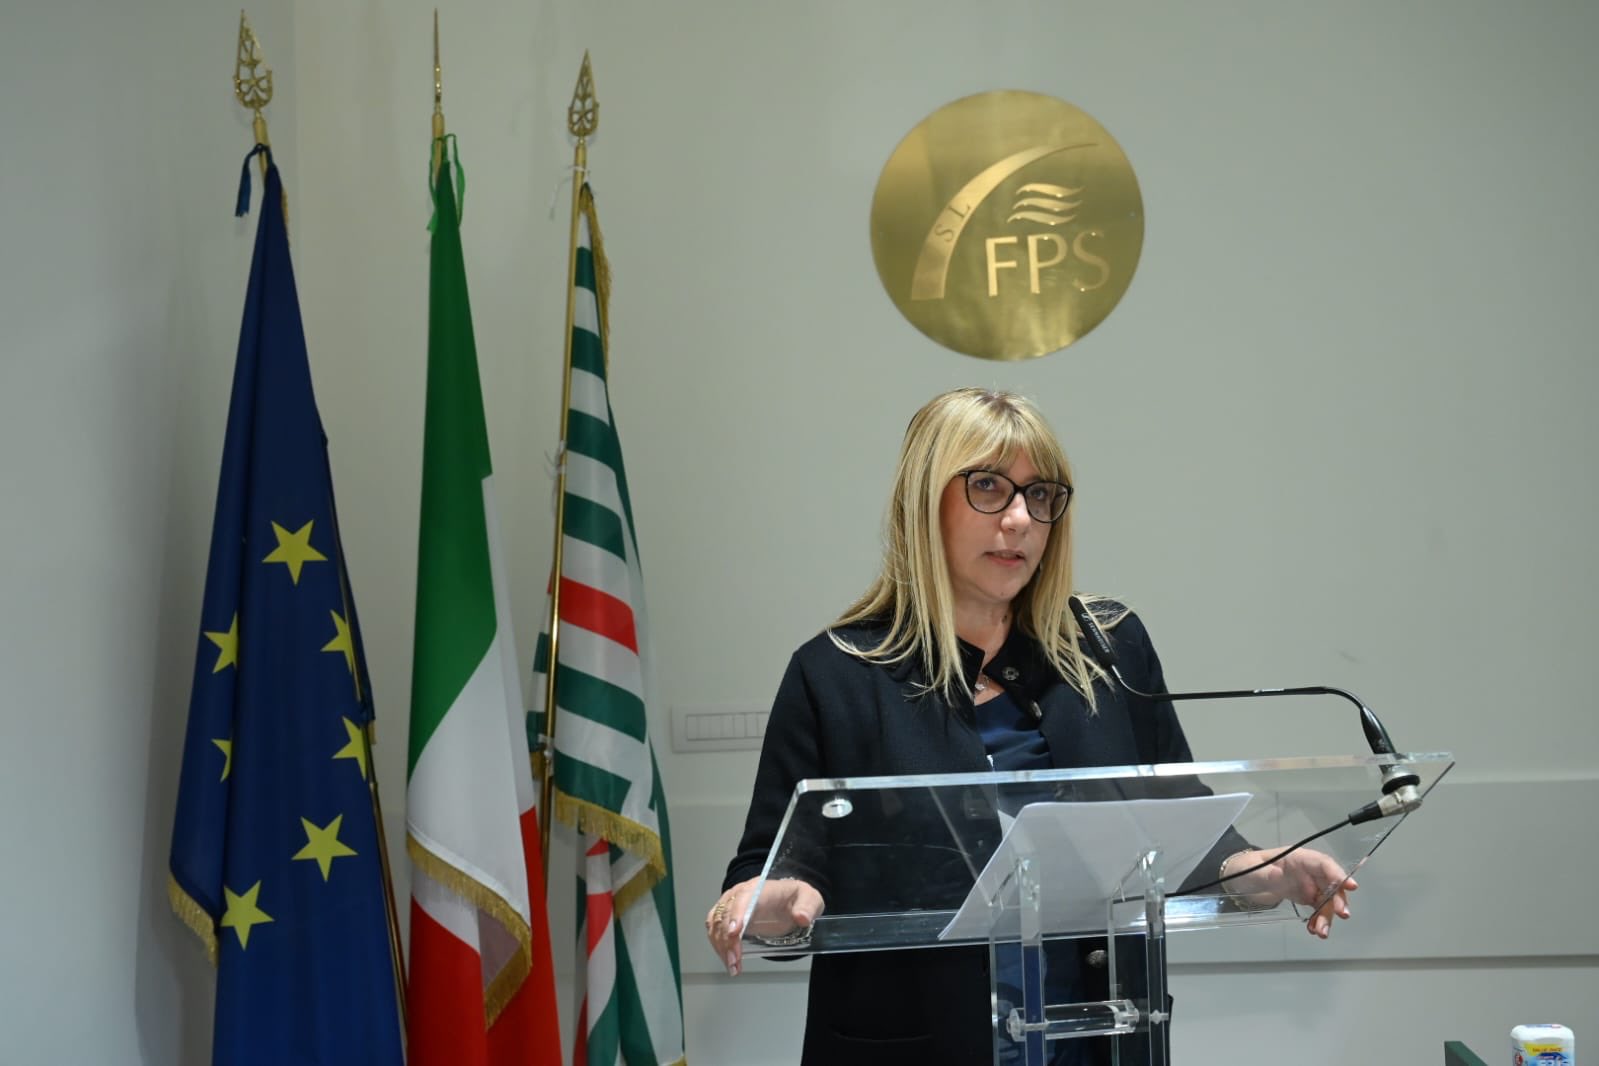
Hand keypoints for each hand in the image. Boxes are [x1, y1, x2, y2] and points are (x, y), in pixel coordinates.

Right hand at [704, 876, 824, 976]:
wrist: (789, 900)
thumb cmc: (796, 899)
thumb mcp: (810, 899)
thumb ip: (807, 906)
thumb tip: (801, 917)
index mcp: (760, 887)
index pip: (743, 897)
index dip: (737, 914)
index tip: (735, 932)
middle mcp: (741, 893)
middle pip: (726, 914)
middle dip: (727, 939)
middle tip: (735, 961)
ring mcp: (731, 905)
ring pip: (716, 924)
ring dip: (721, 946)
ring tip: (732, 966)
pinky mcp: (727, 918)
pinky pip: (715, 930)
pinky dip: (719, 947)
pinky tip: (729, 962)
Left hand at [1222, 847, 1357, 938]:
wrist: (1241, 880)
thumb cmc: (1247, 868)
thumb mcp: (1252, 870)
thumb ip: (1266, 873)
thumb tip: (1279, 876)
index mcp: (1297, 858)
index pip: (1322, 863)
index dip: (1338, 873)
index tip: (1351, 886)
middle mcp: (1308, 871)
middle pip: (1331, 884)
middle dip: (1338, 899)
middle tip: (1342, 914)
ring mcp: (1308, 885)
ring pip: (1327, 901)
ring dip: (1327, 917)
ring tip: (1321, 932)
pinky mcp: (1306, 898)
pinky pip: (1319, 910)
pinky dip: (1319, 921)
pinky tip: (1314, 930)